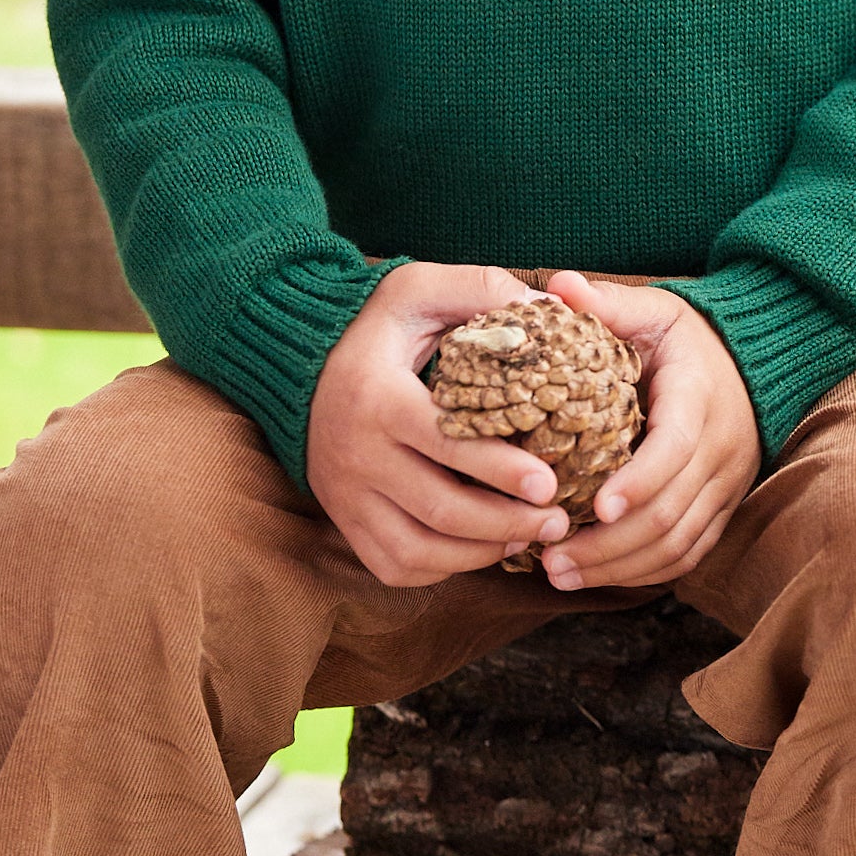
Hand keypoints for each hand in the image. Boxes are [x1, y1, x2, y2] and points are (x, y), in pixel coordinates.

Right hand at [306, 264, 572, 588]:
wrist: (298, 362)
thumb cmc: (372, 325)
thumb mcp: (417, 288)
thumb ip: (479, 289)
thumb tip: (546, 308)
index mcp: (377, 397)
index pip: (445, 444)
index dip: (501, 469)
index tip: (549, 482)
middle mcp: (356, 454)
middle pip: (440, 509)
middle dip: (507, 521)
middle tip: (558, 519)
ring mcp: (346, 495)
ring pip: (418, 550)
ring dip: (481, 553)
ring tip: (528, 536)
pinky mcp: (344, 520)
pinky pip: (395, 565)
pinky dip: (443, 567)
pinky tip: (481, 547)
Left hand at [537, 271, 761, 591]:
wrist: (751, 362)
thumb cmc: (687, 338)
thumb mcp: (654, 311)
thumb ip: (607, 303)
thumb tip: (557, 287)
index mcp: (699, 397)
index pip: (674, 449)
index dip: (637, 482)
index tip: (595, 508)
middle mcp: (721, 448)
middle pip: (670, 512)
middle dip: (609, 544)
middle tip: (550, 558)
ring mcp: (726, 485)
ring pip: (678, 543)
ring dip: (620, 567)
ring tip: (562, 574)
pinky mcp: (721, 508)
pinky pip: (688, 554)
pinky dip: (644, 572)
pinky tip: (598, 577)